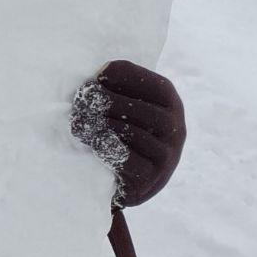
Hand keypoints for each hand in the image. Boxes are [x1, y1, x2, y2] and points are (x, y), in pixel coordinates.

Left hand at [71, 59, 185, 206]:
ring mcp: (166, 156)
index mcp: (172, 106)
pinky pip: (127, 159)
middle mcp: (176, 130)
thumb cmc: (127, 135)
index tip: (98, 73)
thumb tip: (101, 72)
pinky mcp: (150, 178)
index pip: (158, 86)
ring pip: (134, 134)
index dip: (128, 76)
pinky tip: (93, 141)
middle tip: (83, 98)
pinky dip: (106, 147)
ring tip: (80, 120)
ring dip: (103, 124)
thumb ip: (121, 89)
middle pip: (142, 110)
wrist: (132, 183)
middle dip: (109, 101)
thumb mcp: (130, 109)